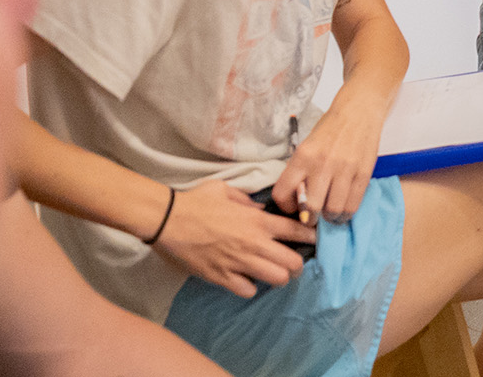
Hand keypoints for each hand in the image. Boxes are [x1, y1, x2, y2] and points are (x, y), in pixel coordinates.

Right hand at [152, 180, 314, 297]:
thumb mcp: (228, 190)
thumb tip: (261, 209)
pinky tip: (247, 280)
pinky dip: (251, 287)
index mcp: (258, 221)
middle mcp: (254, 244)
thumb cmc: (196, 201)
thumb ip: (249, 201)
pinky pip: (247, 291)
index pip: (297, 231)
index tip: (315, 239)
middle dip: (298, 264)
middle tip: (294, 262)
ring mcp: (238, 263)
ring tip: (275, 273)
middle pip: (293, 263)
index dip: (311, 236)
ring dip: (279, 278)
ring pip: (276, 280)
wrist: (167, 220)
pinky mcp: (221, 277)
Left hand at [273, 104, 383, 224]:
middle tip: (313, 216)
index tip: (294, 207)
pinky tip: (344, 210)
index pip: (282, 193)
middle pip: (310, 208)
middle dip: (310, 218)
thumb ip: (301, 171)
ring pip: (333, 210)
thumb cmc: (330, 129)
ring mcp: (344, 170)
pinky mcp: (363, 173)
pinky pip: (353, 205)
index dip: (286, 207)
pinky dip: (347, 213)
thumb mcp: (307, 146)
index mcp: (302, 157)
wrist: (359, 111)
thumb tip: (299, 201)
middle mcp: (321, 164)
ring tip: (331, 213)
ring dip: (330, 218)